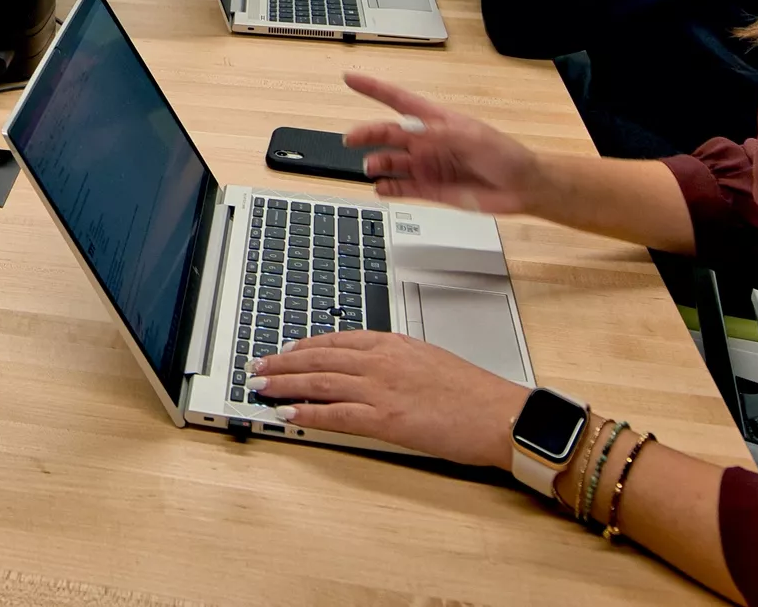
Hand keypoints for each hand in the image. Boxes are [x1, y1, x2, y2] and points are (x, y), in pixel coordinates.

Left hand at [246, 331, 528, 467]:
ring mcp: (381, 389)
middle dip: (282, 362)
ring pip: (319, 382)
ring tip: (260, 388)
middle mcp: (381, 360)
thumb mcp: (430, 359)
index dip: (303, 345)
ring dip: (284, 384)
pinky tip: (288, 414)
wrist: (500, 413)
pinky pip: (336, 415)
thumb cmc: (473, 392)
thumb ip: (396, 360)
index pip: (335, 339)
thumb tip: (372, 368)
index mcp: (393, 343)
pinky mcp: (385, 419)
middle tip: (257, 367)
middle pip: (318, 357)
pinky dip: (307, 414)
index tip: (284, 350)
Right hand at [339, 72, 546, 213]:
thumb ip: (441, 135)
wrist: (521, 188)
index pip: (399, 100)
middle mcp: (427, 141)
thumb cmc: (504, 155)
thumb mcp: (473, 138)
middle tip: (350, 138)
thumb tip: (412, 130)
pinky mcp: (430, 189)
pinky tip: (380, 188)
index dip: (374, 89)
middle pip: (388, 133)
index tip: (352, 79)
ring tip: (372, 168)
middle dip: (367, 133)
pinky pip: (401, 187)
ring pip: (391, 161)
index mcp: (436, 121)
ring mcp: (427, 165)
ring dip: (378, 163)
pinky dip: (388, 188)